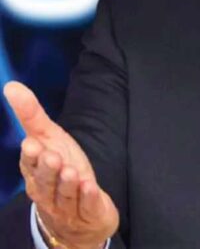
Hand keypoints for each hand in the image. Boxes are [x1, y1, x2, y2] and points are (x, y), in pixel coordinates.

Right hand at [3, 81, 118, 248]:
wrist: (78, 212)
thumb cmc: (60, 169)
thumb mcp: (49, 139)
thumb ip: (31, 116)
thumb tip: (11, 86)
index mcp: (35, 172)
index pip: (30, 165)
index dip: (31, 156)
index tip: (32, 144)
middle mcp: (47, 190)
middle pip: (45, 181)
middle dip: (47, 169)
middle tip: (51, 156)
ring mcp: (67, 203)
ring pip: (65, 194)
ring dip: (67, 183)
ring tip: (71, 171)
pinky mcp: (87, 211)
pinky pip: (86, 205)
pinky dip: (87, 197)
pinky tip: (90, 186)